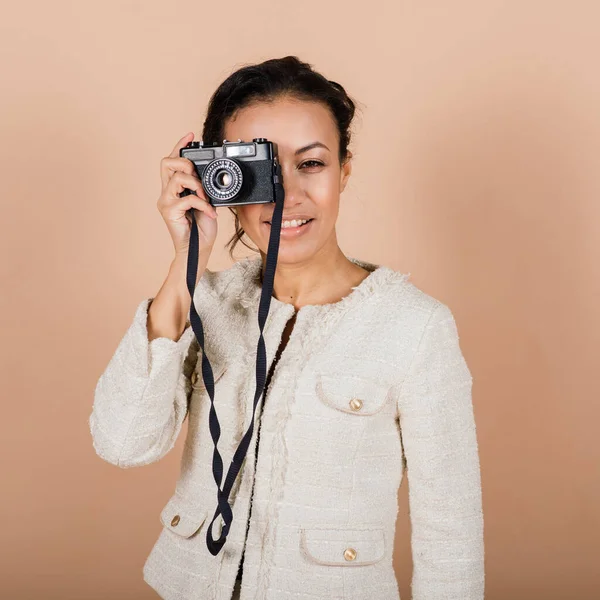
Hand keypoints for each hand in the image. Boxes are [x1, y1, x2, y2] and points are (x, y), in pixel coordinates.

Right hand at [157, 132, 218, 256]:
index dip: (179, 146)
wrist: (198, 249)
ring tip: (205, 198)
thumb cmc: (201, 228)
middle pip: (166, 163)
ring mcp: (166, 202)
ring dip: (196, 185)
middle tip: (197, 176)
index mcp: (174, 189)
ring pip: (177, 179)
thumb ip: (202, 189)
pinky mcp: (169, 212)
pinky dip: (203, 204)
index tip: (191, 135)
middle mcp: (167, 193)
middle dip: (185, 163)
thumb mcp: (205, 203)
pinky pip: (188, 199)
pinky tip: (209, 212)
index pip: (172, 162)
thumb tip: (207, 176)